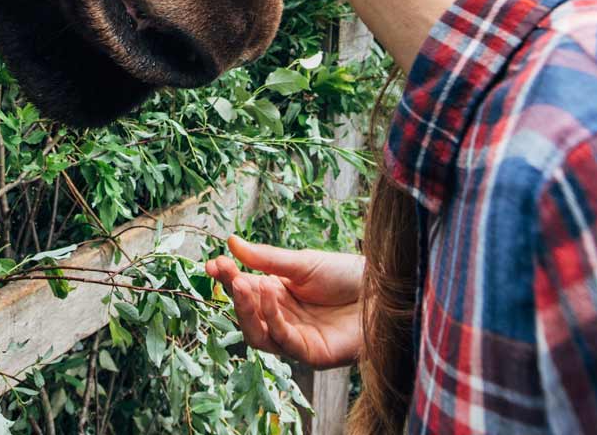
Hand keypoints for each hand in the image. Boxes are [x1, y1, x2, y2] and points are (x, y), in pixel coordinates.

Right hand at [204, 234, 363, 369]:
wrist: (384, 289)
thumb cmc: (347, 275)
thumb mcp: (302, 262)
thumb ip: (266, 258)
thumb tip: (230, 242)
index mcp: (277, 295)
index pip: (243, 291)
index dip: (227, 279)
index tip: (212, 263)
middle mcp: (282, 319)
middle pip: (247, 316)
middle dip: (234, 295)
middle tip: (227, 273)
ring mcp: (296, 339)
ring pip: (259, 335)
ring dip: (247, 310)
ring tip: (243, 283)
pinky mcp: (312, 355)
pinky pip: (285, 342)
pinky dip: (273, 320)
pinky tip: (270, 295)